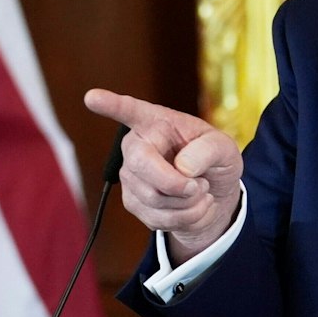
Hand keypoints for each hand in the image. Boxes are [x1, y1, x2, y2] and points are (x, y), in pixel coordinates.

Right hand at [83, 88, 243, 261]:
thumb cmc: (214, 161)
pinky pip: (158, 218)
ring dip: (188, 203)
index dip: (111, 105)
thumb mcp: (225, 148)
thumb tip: (182, 168)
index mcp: (157, 123)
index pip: (130, 111)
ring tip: (199, 190)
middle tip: (200, 185)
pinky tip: (190, 205)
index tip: (93, 98)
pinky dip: (185, 217)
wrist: (213, 194)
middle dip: (176, 184)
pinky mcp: (133, 202)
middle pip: (141, 165)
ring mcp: (130, 175)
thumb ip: (209, 151)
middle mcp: (137, 146)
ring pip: (153, 198)